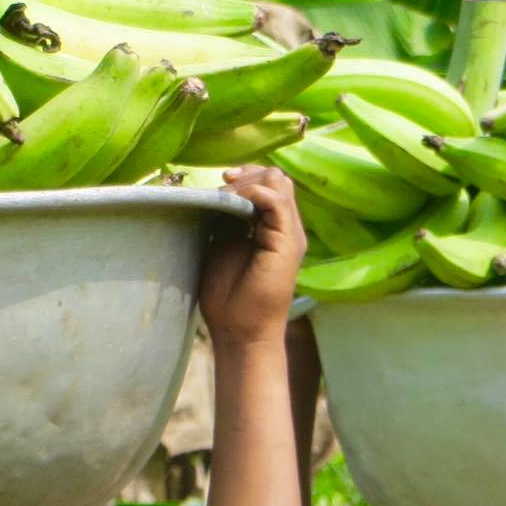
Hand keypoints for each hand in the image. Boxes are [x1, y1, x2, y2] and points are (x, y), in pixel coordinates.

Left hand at [200, 166, 305, 348]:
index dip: (246, 175)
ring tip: (224, 196)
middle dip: (247, 173)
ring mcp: (289, 234)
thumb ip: (226, 220)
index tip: (220, 180)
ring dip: (248, 182)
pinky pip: (278, 202)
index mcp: (272, 228)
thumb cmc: (228, 297)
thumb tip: (216, 195)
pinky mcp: (287, 243)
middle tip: (221, 186)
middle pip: (277, 177)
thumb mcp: (221, 246)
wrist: (239, 331)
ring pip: (279, 183)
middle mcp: (285, 228)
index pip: (270, 184)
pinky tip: (234, 202)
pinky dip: (255, 193)